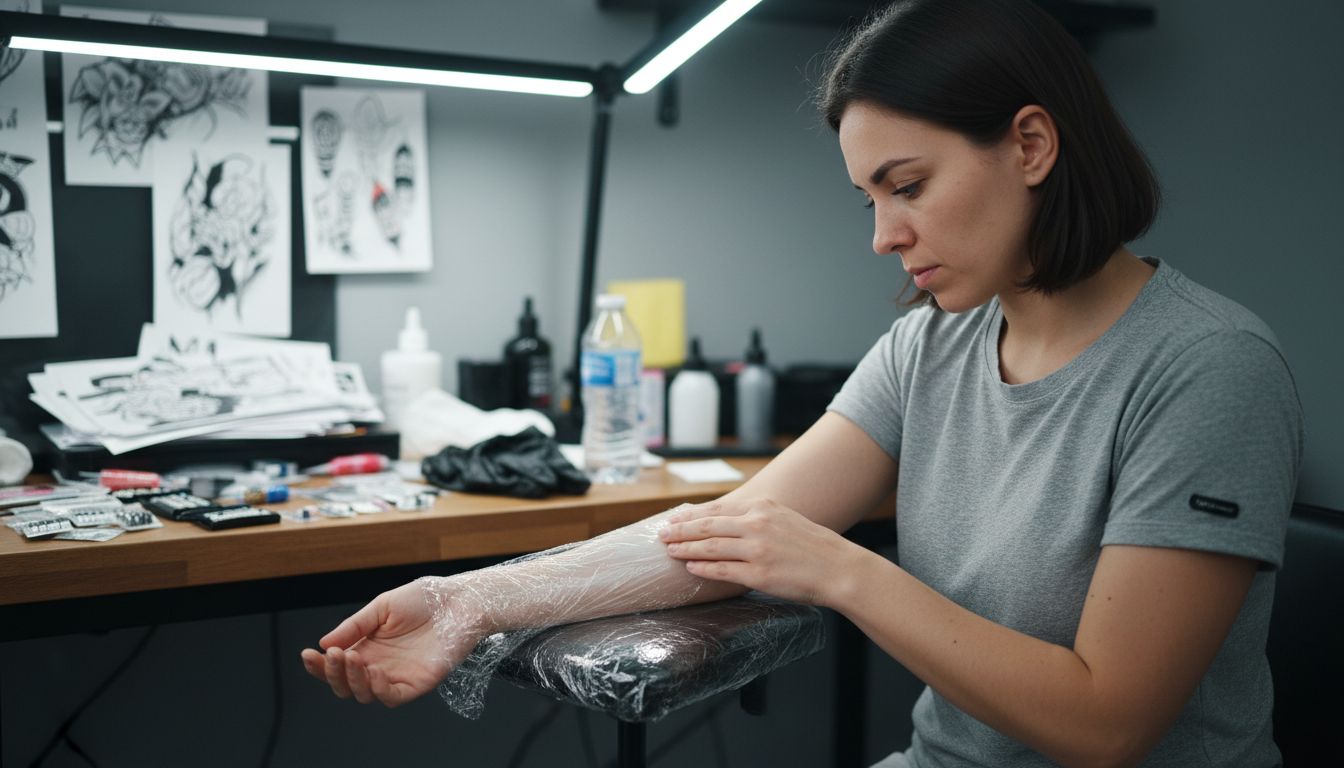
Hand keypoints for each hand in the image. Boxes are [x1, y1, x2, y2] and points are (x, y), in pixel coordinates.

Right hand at [300, 577, 487, 706]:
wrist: (459, 600)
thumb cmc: (424, 599)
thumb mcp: (382, 607)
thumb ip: (355, 626)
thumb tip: (324, 644)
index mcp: (367, 646)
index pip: (336, 664)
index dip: (319, 664)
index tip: (307, 654)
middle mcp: (379, 664)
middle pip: (345, 684)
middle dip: (332, 673)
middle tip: (334, 655)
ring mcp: (397, 676)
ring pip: (364, 694)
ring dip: (352, 680)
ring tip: (352, 658)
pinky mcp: (417, 683)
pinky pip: (392, 697)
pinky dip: (379, 690)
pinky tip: (375, 673)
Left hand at [659, 497, 861, 606]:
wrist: (839, 568)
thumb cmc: (813, 546)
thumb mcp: (784, 518)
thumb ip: (757, 517)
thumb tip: (727, 523)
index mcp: (762, 507)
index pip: (716, 509)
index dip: (690, 515)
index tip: (673, 518)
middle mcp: (756, 524)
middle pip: (707, 526)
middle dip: (680, 530)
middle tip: (661, 534)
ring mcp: (756, 549)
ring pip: (709, 547)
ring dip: (685, 548)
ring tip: (669, 550)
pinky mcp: (758, 573)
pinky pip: (722, 570)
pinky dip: (702, 568)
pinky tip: (690, 567)